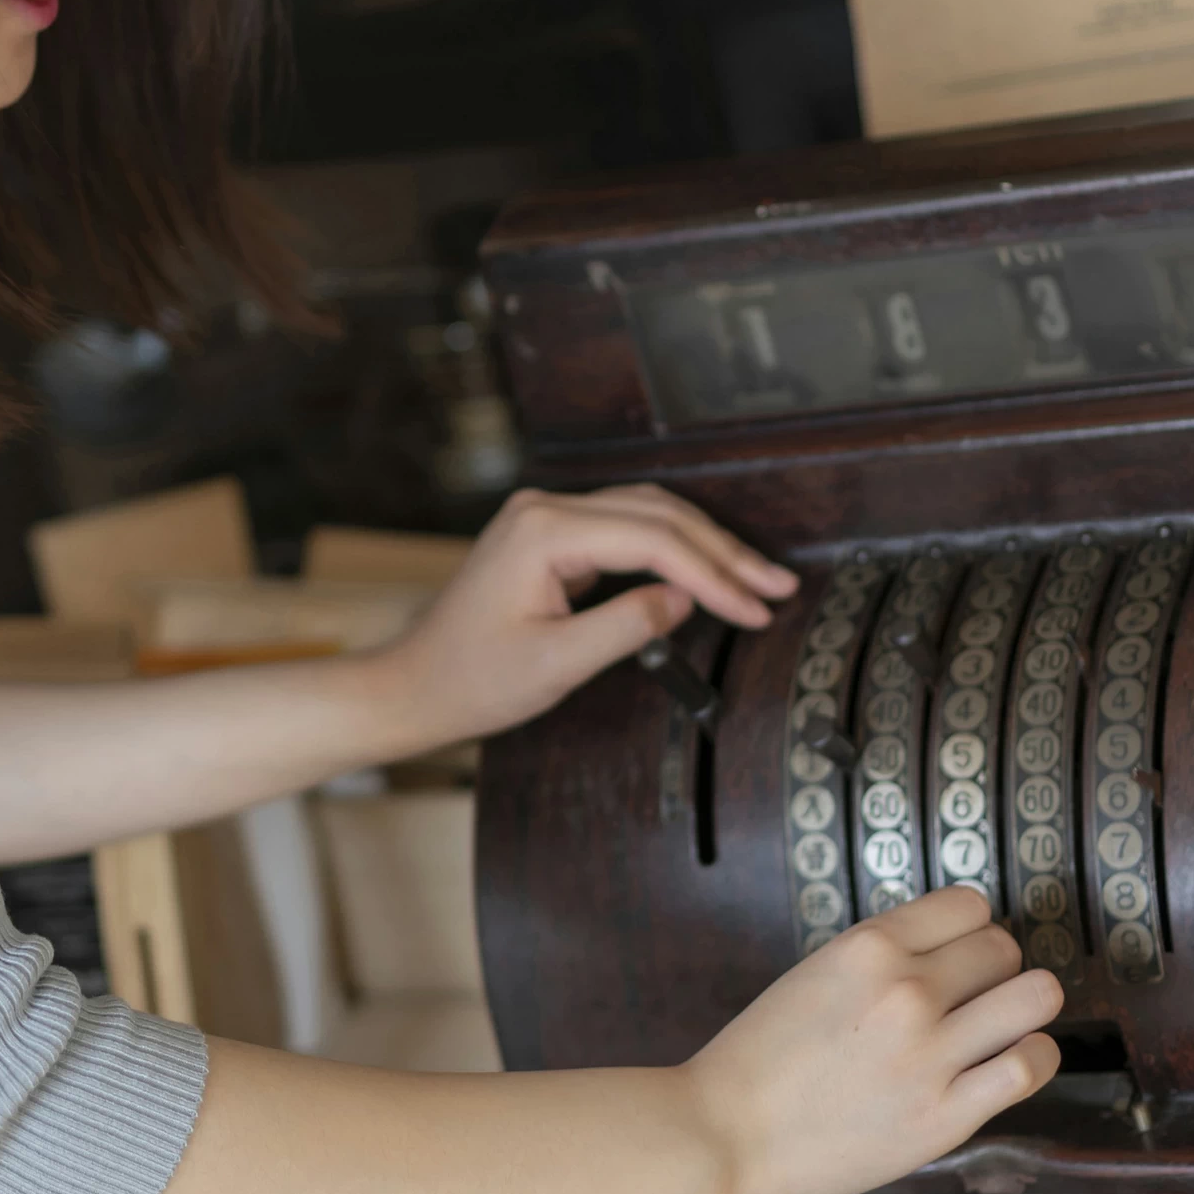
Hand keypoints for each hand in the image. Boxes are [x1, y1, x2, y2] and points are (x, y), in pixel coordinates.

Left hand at [361, 481, 797, 752]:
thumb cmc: (471, 680)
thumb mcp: (556, 664)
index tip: (756, 609)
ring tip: (757, 581)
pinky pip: (625, 528)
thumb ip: (626, 627)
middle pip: (658, 515)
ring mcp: (545, 517)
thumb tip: (684, 601)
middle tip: (777, 588)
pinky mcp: (549, 535)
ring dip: (705, 547)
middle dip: (723, 553)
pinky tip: (707, 572)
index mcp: (543, 531)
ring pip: (647, 514)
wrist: (416, 684)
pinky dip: (672, 549)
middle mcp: (544, 509)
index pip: (653, 541)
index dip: (713, 575)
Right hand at [681, 889, 1060, 1193]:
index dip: (969, 930)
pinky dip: (1035, 1057)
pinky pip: (1031, 1065)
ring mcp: (930, 1054)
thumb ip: (880, 960)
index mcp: (866, 947)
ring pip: (1035, 997)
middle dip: (994, 970)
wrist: (725, 1137)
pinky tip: (1011, 1063)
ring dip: (1025, 1009)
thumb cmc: (759, 1061)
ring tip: (1002, 1027)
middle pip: (1003, 949)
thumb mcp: (814, 975)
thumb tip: (946, 954)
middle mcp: (906, 991)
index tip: (959, 953)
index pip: (969, 905)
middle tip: (973, 999)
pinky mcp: (946, 1115)